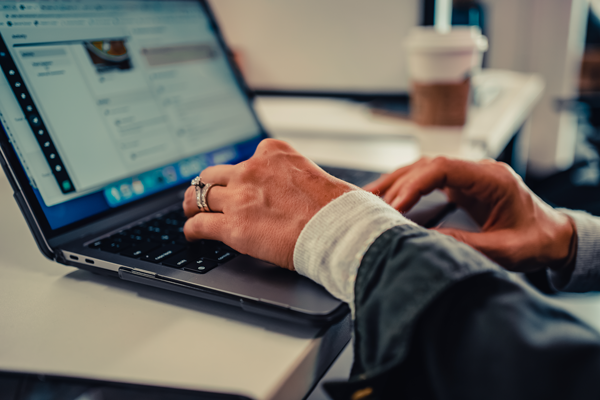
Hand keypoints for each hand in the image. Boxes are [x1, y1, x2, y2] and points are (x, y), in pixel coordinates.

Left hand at [182, 139, 355, 269]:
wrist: (338, 230)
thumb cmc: (339, 209)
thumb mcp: (322, 177)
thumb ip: (306, 178)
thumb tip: (341, 188)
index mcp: (273, 152)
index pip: (247, 158)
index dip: (240, 174)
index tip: (240, 183)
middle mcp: (252, 169)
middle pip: (215, 174)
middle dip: (209, 185)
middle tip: (204, 195)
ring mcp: (239, 197)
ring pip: (200, 196)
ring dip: (193, 204)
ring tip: (190, 212)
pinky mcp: (233, 225)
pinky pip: (199, 224)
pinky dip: (192, 229)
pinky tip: (192, 234)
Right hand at [363, 157, 575, 272]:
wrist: (553, 237)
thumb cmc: (536, 241)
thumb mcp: (506, 250)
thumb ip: (468, 245)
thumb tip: (426, 241)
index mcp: (492, 179)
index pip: (443, 168)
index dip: (414, 184)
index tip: (395, 206)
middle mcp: (478, 171)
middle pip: (427, 165)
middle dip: (397, 184)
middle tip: (372, 205)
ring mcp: (468, 177)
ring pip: (423, 169)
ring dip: (396, 182)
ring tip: (368, 198)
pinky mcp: (462, 186)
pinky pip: (427, 180)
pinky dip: (405, 188)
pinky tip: (387, 198)